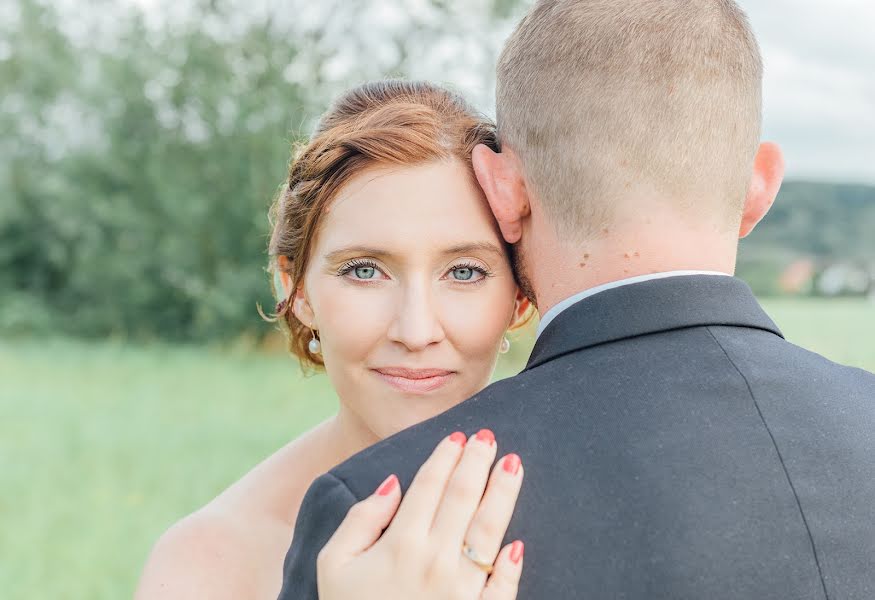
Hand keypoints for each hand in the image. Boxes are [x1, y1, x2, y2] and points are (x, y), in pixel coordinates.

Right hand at [317, 429, 524, 599]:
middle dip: (477, 463)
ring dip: (503, 494)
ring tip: (514, 464)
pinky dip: (511, 565)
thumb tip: (394, 484)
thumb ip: (360, 520)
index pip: (430, 486)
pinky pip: (501, 587)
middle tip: (488, 438)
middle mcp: (436, 559)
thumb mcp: (333, 566)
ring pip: (489, 530)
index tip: (458, 436)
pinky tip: (518, 541)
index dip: (446, 457)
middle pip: (463, 498)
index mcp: (401, 542)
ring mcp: (462, 589)